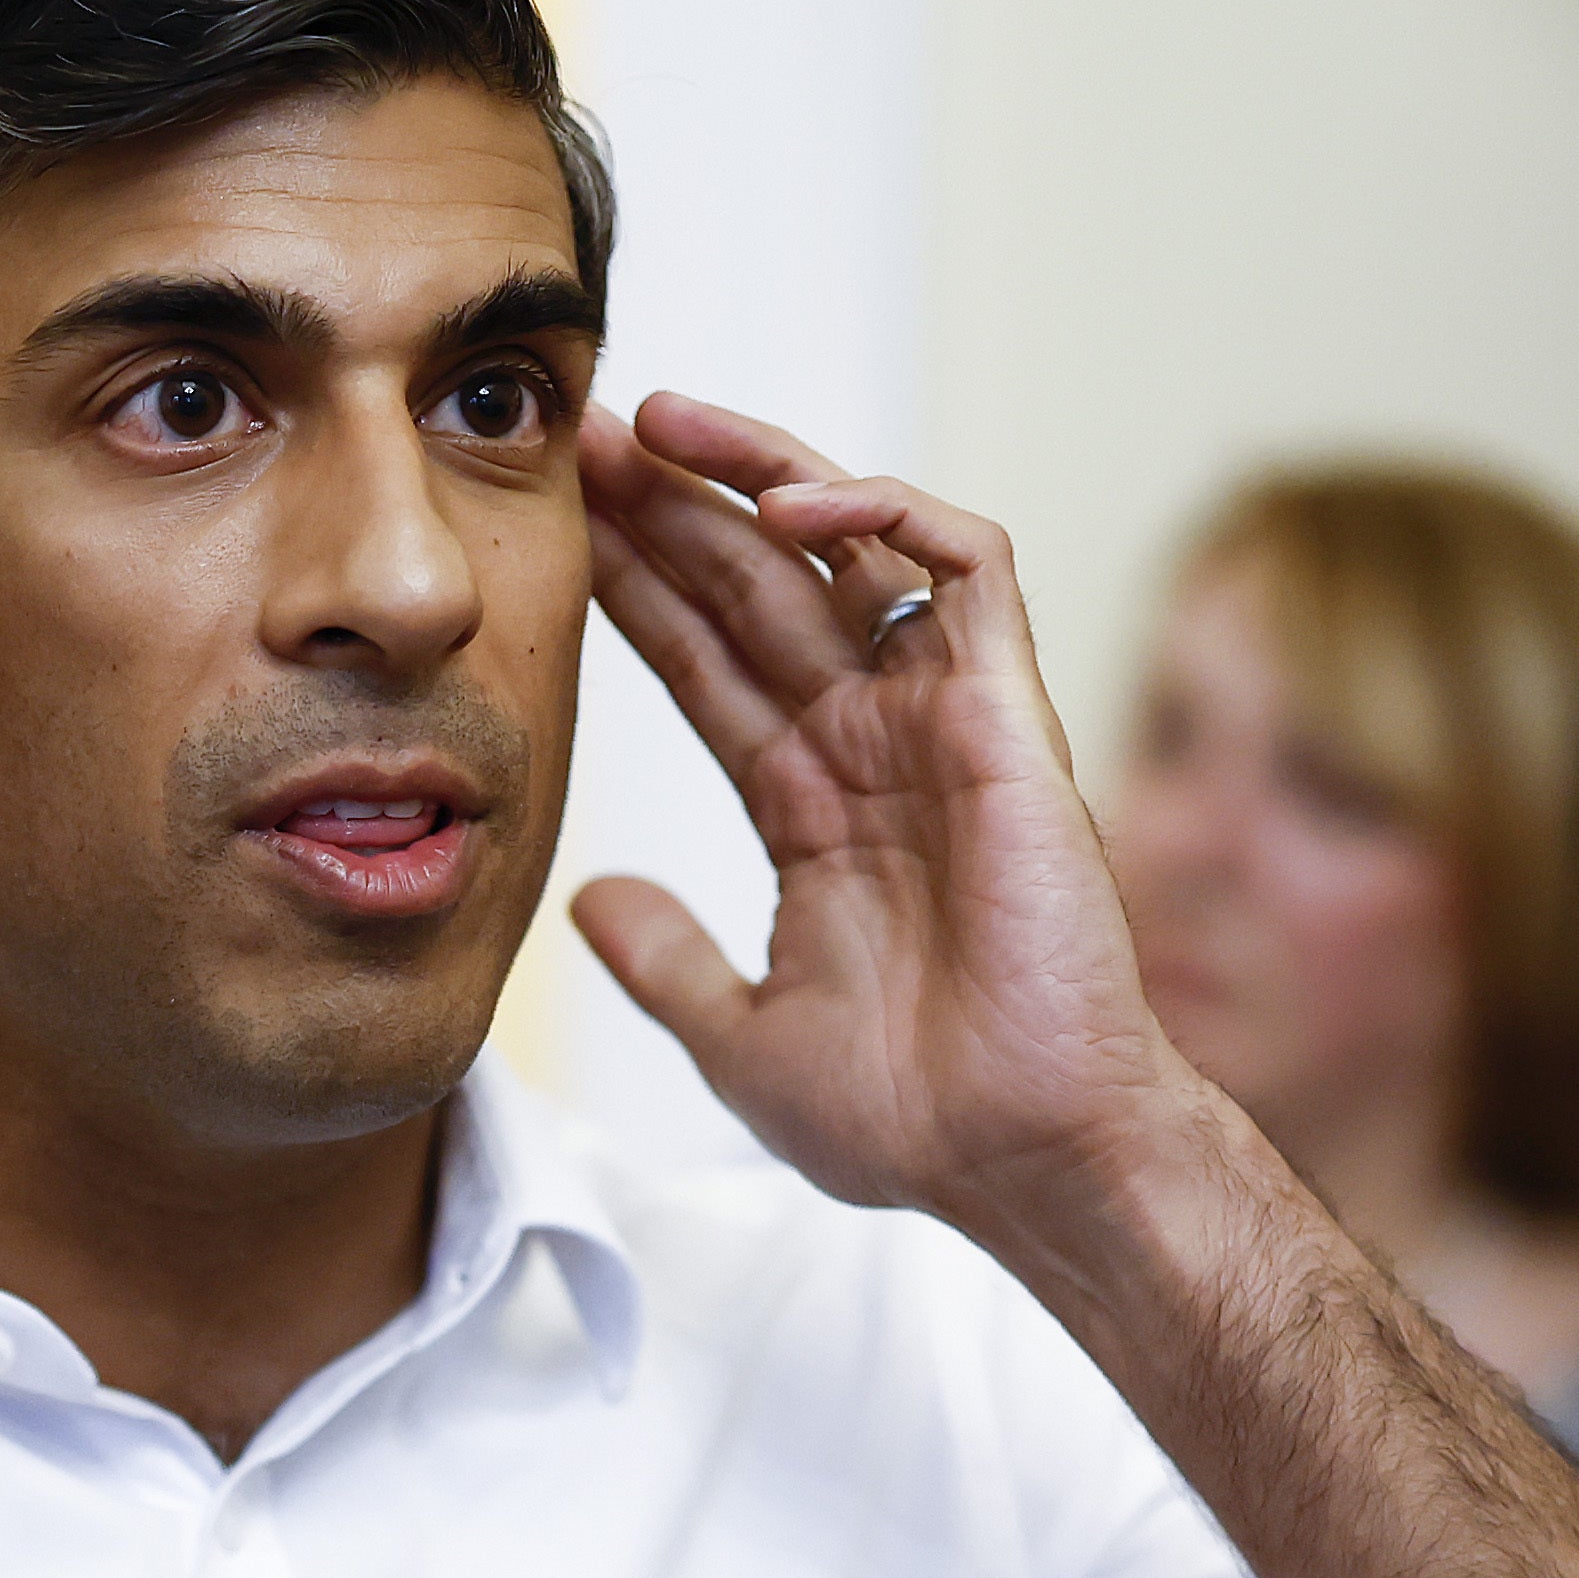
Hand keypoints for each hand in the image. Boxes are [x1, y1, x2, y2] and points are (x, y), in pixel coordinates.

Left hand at [571, 391, 1196, 1243]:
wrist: (1022, 1155)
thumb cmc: (915, 1117)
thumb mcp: (741, 1036)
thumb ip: (664, 962)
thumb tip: (584, 902)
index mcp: (816, 805)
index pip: (709, 663)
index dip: (639, 591)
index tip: (556, 530)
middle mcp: (878, 743)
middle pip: (760, 585)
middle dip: (673, 506)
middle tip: (579, 435)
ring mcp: (944, 722)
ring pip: (856, 546)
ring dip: (762, 469)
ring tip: (659, 423)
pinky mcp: (1010, 713)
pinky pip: (966, 566)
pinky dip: (887, 514)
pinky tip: (793, 505)